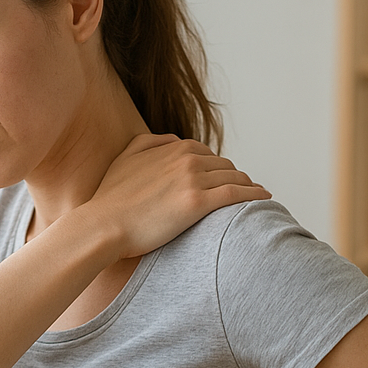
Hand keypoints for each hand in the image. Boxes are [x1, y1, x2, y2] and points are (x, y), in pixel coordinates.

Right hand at [86, 134, 270, 259]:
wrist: (102, 225)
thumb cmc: (110, 198)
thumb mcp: (126, 157)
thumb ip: (151, 143)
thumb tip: (173, 141)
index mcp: (173, 148)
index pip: (208, 154)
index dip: (218, 168)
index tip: (224, 179)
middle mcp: (187, 160)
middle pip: (225, 165)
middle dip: (236, 176)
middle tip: (245, 189)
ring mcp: (193, 180)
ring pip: (234, 178)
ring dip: (249, 185)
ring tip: (258, 195)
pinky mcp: (197, 204)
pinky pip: (236, 194)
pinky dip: (254, 194)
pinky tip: (265, 198)